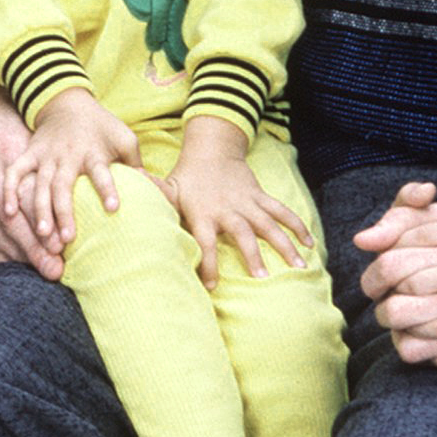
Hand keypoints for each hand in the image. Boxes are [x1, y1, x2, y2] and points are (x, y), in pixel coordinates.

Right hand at [0, 55, 61, 276]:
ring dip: (16, 256)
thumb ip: (39, 160)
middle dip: (33, 250)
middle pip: (8, 222)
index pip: (26, 197)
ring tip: (40, 273)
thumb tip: (70, 192)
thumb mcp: (20, 125)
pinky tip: (13, 264)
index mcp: (0, 151)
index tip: (62, 245)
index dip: (43, 224)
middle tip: (56, 271)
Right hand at [11, 88, 141, 253]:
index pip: (101, 172)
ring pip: (40, 185)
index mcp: (93, 153)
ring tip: (44, 235)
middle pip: (64, 186)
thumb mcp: (124, 138)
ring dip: (41, 210)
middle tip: (67, 239)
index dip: (107, 189)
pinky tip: (9, 213)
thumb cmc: (101, 127)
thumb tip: (150, 188)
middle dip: (64, 212)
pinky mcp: (30, 154)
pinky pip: (15, 173)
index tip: (114, 208)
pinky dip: (9, 190)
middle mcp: (68, 156)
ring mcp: (46, 156)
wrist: (67, 103)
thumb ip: (135, 163)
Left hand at [158, 118, 312, 283]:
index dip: (209, 263)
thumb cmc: (187, 178)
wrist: (212, 149)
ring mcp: (248, 203)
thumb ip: (155, 199)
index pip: (206, 241)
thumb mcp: (169, 188)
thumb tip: (127, 202)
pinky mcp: (261, 198)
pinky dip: (297, 226)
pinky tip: (310, 244)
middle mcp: (228, 209)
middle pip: (243, 235)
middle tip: (263, 279)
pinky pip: (282, 212)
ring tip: (298, 266)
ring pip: (269, 224)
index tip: (211, 286)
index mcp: (203, 212)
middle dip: (253, 256)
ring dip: (285, 245)